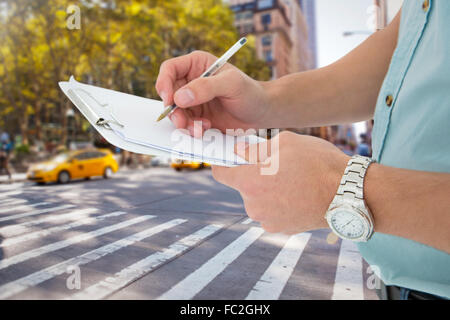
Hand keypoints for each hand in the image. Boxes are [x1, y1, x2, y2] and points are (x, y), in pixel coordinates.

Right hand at [156, 51, 271, 136]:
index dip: (164, 83)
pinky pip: (185, 124)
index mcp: (196, 64)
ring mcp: (193, 100)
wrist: (262, 113)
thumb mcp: (231, 84)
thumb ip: (206, 87)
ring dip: (183, 123)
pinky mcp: (197, 116)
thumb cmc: (250, 92)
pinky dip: (192, 129)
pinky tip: (206, 128)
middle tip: (182, 122)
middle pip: (169, 94)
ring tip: (199, 129)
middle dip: (173, 110)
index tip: (168, 100)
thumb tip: (179, 97)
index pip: (169, 69)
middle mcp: (191, 81)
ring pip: (175, 112)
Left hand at [212, 131, 349, 233]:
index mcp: (250, 181)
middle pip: (243, 186)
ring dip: (268, 190)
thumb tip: (238, 152)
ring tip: (292, 180)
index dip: (224, 162)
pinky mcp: (282, 228)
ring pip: (258, 199)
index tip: (232, 157)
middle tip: (277, 165)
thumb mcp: (285, 143)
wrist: (348, 193)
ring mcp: (267, 220)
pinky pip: (272, 212)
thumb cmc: (317, 163)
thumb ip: (255, 149)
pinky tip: (298, 194)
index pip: (220, 172)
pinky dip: (280, 203)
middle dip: (254, 175)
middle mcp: (253, 205)